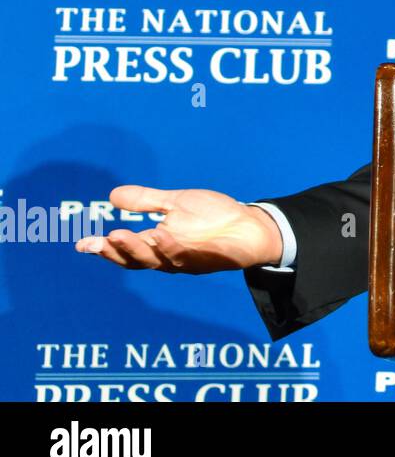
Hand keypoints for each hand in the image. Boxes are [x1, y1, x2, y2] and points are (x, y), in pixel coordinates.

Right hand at [74, 185, 283, 272]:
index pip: (126, 250)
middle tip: (100, 240)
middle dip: (117, 251)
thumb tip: (112, 195)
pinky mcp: (208, 260)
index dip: (104, 249)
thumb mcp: (176, 203)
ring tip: (120, 235)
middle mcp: (169, 257)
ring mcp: (188, 260)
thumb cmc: (214, 216)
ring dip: (140, 249)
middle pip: (138, 260)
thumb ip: (147, 201)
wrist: (251, 225)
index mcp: (159, 245)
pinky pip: (187, 256)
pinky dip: (172, 247)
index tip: (82, 244)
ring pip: (159, 261)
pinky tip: (161, 234)